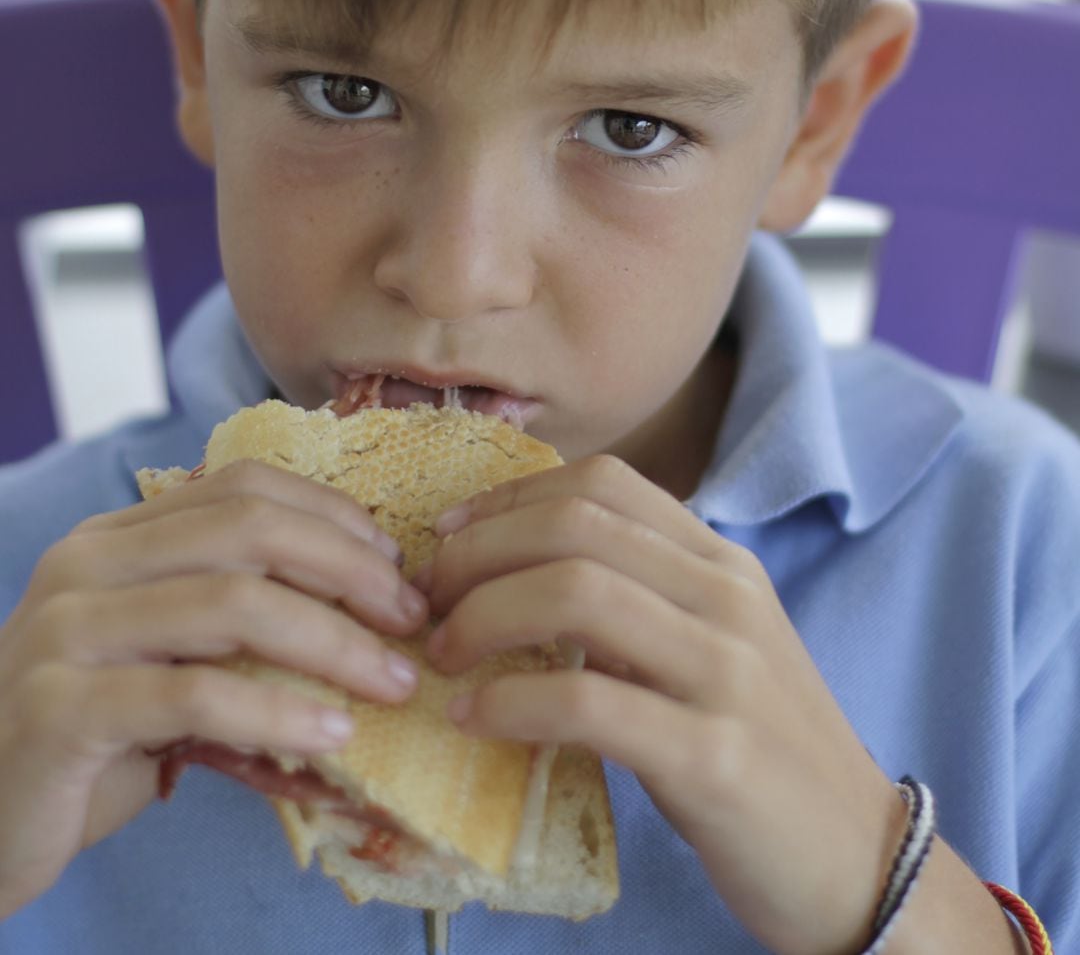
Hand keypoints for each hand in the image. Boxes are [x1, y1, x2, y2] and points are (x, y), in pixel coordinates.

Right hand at [0, 461, 426, 917]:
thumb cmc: (104, 728)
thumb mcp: (173, 649)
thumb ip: (240, 610)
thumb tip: (371, 599)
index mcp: (120, 536)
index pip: (245, 487)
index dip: (333, 515)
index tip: (395, 562)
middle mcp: (88, 564)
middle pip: (249, 531)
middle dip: (350, 570)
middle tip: (411, 618)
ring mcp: (67, 630)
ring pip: (233, 606)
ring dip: (335, 644)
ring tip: (394, 682)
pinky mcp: (59, 708)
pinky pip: (195, 695)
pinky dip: (278, 712)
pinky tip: (333, 734)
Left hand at [420, 455, 903, 954]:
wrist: (856, 854)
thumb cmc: (760, 743)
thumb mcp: (708, 645)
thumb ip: (636, 598)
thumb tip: (515, 575)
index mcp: (720, 563)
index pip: (601, 484)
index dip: (508, 498)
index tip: (449, 538)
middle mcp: (727, 598)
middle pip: (575, 525)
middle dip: (478, 553)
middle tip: (431, 600)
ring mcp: (726, 671)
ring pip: (577, 593)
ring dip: (483, 616)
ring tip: (443, 655)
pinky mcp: (715, 755)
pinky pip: (588, 702)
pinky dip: (511, 701)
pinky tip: (473, 719)